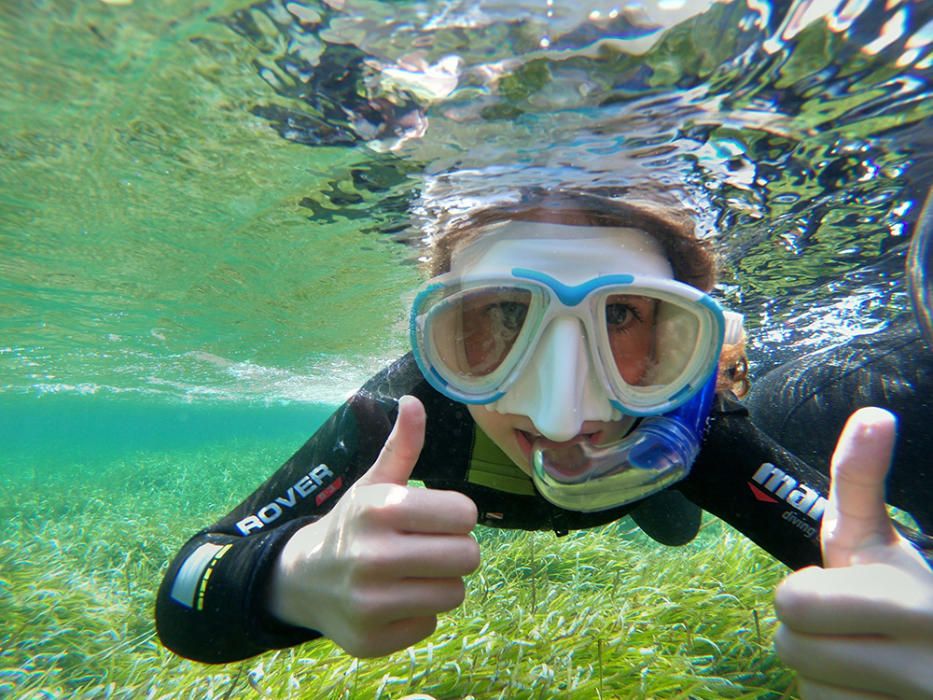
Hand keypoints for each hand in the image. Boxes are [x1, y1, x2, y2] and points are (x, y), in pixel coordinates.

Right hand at [267, 395, 480, 657]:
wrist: (301, 579)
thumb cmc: (352, 524)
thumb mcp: (373, 483)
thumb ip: (401, 445)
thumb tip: (414, 401)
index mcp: (381, 508)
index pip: (465, 514)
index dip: (455, 516)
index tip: (435, 519)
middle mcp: (373, 556)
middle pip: (468, 557)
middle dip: (454, 551)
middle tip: (428, 548)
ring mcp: (370, 603)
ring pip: (454, 594)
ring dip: (440, 583)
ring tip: (412, 574)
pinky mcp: (372, 640)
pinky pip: (430, 625)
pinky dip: (418, 614)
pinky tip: (393, 600)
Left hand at [774, 408, 932, 698]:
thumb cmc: (906, 594)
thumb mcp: (879, 539)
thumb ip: (862, 481)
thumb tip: (873, 414)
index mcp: (915, 608)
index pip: (792, 603)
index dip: (806, 594)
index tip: (843, 592)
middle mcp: (923, 672)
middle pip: (791, 647)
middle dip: (809, 633)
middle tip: (848, 627)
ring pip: (806, 688)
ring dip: (824, 673)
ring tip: (864, 660)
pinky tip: (868, 689)